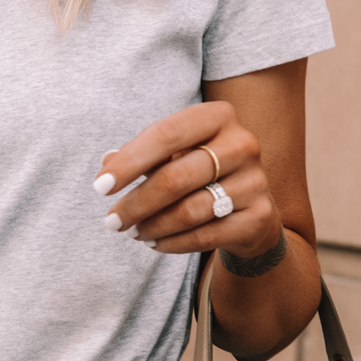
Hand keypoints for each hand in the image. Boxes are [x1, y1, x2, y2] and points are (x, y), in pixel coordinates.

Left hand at [93, 101, 282, 261]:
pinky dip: (172, 243)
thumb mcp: (173, 156)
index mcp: (218, 116)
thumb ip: (141, 156)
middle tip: (112, 221)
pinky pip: (205, 235)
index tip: (100, 186)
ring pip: (189, 211)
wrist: (250, 210)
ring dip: (153, 226)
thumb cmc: (202, 175)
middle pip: (175, 177)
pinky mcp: (259, 216)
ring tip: (134, 232)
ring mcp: (255, 180)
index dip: (129, 161)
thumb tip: (106, 164)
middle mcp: (242, 143)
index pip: (166, 134)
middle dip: (136, 203)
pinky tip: (155, 244)